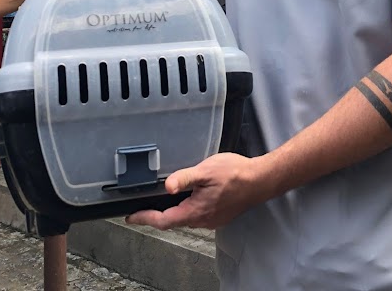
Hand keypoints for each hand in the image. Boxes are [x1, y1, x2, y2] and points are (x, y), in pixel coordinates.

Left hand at [125, 153, 262, 230]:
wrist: (260, 180)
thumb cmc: (236, 173)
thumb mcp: (206, 171)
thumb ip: (185, 178)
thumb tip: (167, 186)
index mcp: (196, 211)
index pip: (164, 220)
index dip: (145, 218)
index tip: (131, 216)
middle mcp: (203, 220)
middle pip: (174, 221)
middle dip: (157, 214)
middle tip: (143, 206)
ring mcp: (212, 219)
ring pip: (186, 218)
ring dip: (174, 210)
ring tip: (164, 199)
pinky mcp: (219, 214)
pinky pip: (198, 214)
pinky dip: (188, 207)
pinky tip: (190, 195)